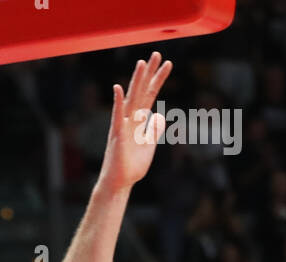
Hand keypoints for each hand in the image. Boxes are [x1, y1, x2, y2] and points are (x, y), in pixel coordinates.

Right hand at [98, 52, 171, 194]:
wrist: (120, 183)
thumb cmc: (132, 167)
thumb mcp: (149, 146)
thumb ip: (154, 130)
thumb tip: (159, 115)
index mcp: (139, 121)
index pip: (150, 95)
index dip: (158, 80)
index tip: (167, 64)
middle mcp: (130, 119)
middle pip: (142, 91)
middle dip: (149, 73)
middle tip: (157, 54)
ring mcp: (123, 125)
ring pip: (132, 99)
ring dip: (137, 81)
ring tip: (142, 63)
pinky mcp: (117, 135)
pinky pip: (117, 116)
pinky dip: (118, 102)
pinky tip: (119, 89)